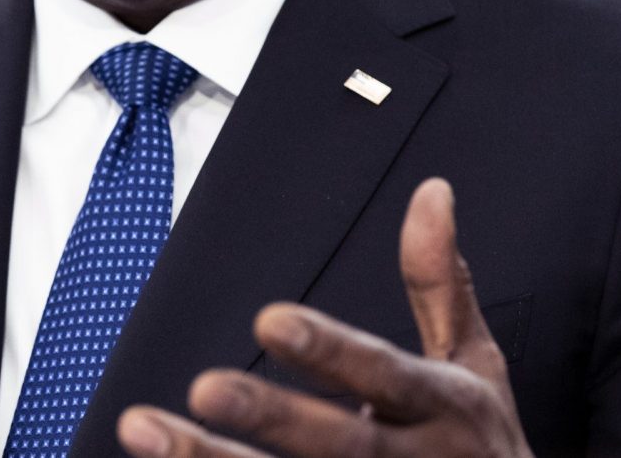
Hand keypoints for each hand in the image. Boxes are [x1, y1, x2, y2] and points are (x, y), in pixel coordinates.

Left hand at [116, 179, 532, 456]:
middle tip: (202, 386)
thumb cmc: (482, 448)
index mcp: (445, 408)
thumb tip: (431, 189)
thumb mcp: (476, 366)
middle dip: (272, 418)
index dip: (330, 351)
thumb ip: (441, 282)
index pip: (384, 374)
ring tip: (138, 429)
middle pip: (340, 447)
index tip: (269, 319)